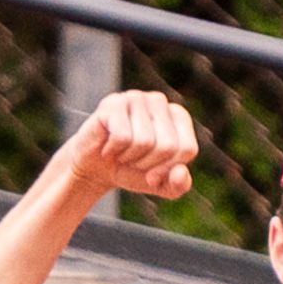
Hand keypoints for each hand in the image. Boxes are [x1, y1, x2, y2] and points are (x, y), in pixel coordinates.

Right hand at [57, 90, 197, 204]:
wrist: (96, 167)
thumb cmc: (132, 170)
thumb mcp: (160, 185)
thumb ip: (178, 185)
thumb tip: (180, 172)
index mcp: (179, 116)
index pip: (187, 149)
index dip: (168, 169)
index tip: (152, 173)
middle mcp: (159, 101)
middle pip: (167, 146)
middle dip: (147, 164)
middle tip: (133, 160)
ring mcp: (135, 97)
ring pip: (144, 141)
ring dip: (129, 157)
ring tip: (121, 152)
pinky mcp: (113, 103)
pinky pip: (122, 137)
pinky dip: (113, 150)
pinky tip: (108, 146)